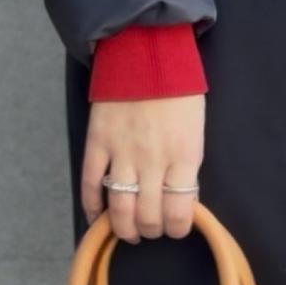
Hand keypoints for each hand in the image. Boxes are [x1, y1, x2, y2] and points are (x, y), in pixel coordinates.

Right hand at [80, 93, 205, 242]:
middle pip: (148, 216)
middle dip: (151, 230)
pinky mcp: (97, 142)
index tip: (174, 227)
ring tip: (127, 231)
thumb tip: (179, 198)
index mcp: (183, 157)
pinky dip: (91, 206)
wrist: (146, 53)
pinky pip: (90, 183)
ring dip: (124, 228)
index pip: (180, 212)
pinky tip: (97, 217)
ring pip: (120, 207)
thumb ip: (186, 165)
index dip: (177, 229)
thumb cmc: (178, 91)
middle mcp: (152, 160)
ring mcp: (121, 152)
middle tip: (150, 228)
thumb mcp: (195, 131)